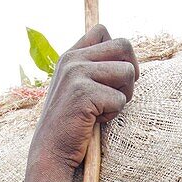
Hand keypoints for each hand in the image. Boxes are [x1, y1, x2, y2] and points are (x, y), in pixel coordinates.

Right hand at [30, 25, 138, 169]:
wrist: (51, 151)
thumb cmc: (71, 123)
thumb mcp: (79, 88)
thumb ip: (95, 69)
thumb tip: (128, 59)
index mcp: (70, 55)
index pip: (103, 31)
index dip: (119, 52)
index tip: (116, 75)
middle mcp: (72, 59)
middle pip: (124, 45)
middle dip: (130, 72)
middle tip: (118, 93)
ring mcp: (76, 74)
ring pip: (127, 72)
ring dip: (124, 95)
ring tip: (103, 109)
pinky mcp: (83, 92)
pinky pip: (119, 99)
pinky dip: (113, 114)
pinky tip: (95, 121)